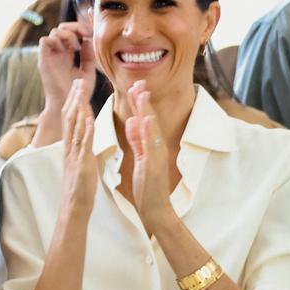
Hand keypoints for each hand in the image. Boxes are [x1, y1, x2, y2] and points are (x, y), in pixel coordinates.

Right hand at [38, 22, 95, 113]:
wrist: (69, 105)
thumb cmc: (78, 92)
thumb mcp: (88, 71)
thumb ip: (89, 55)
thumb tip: (88, 39)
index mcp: (68, 54)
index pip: (71, 32)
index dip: (81, 27)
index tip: (92, 32)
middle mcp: (58, 53)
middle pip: (62, 28)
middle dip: (76, 26)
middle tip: (86, 33)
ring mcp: (50, 56)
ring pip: (54, 31)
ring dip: (68, 34)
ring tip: (77, 47)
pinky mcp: (44, 61)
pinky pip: (44, 41)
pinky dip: (56, 40)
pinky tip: (67, 50)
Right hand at [60, 79, 96, 214]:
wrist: (74, 206)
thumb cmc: (80, 187)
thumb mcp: (80, 163)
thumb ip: (81, 149)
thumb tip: (84, 138)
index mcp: (70, 147)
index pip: (70, 120)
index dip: (73, 102)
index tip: (77, 87)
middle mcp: (70, 147)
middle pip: (70, 118)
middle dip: (74, 98)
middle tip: (77, 81)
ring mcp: (75, 154)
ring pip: (75, 126)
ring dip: (79, 107)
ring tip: (81, 91)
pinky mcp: (82, 162)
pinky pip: (84, 142)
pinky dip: (85, 128)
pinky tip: (88, 116)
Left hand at [123, 81, 173, 232]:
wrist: (156, 208)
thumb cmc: (148, 185)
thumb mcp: (140, 157)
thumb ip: (137, 140)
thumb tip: (133, 121)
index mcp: (149, 144)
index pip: (144, 119)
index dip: (139, 102)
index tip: (135, 85)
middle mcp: (155, 146)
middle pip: (149, 118)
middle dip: (143, 100)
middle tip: (138, 81)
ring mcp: (156, 154)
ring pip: (151, 128)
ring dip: (146, 110)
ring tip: (141, 93)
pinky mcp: (154, 164)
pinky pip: (152, 145)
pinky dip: (149, 132)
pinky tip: (147, 119)